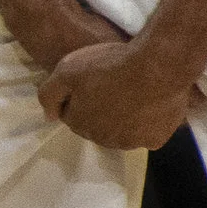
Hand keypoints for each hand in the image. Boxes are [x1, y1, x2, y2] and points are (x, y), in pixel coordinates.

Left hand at [36, 38, 198, 150]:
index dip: (78, 96)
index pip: (72, 114)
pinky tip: (151, 103)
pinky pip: (148, 132)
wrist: (158, 67)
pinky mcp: (155, 140)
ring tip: (132, 92)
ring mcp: (131, 143)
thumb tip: (48, 117)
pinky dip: (148, 122)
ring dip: (123, 118)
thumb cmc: (110, 64)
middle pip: (97, 125)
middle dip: (100, 110)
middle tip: (112, 84)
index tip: (90, 80)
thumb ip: (50, 94)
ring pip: (122, 131)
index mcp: (80, 124)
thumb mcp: (67, 69)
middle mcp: (103, 140)